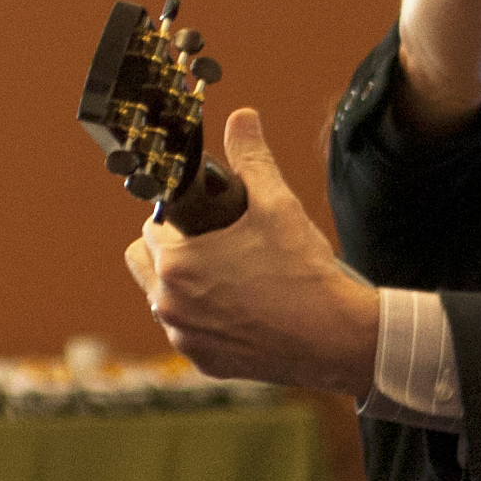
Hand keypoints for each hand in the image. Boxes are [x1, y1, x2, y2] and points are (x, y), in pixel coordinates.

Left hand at [126, 111, 385, 398]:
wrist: (335, 339)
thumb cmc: (305, 273)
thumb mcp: (278, 206)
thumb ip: (251, 158)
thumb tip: (242, 117)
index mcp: (176, 264)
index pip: (152, 225)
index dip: (179, 218)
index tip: (204, 219)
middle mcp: (169, 306)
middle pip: (145, 263)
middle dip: (171, 251)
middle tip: (215, 245)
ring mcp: (185, 339)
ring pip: (165, 301)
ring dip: (185, 287)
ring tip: (230, 277)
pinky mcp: (204, 363)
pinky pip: (190, 333)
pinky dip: (206, 320)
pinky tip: (241, 310)